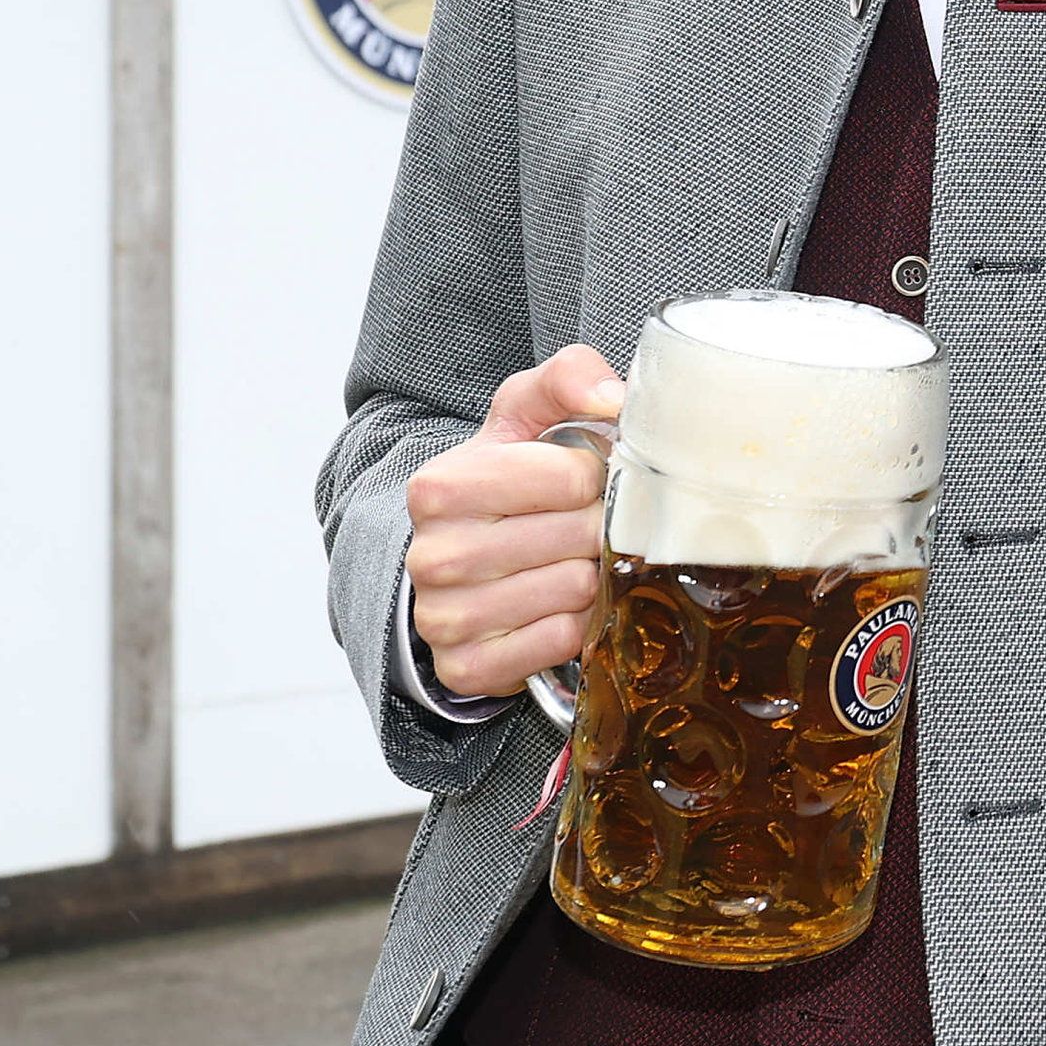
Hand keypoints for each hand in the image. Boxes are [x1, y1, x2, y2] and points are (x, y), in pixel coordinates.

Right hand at [404, 346, 622, 698]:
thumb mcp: (523, 415)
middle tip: (582, 524)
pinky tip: (556, 603)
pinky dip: (575, 623)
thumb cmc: (503, 479)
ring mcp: (445, 619)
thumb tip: (613, 399)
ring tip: (568, 559)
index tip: (581, 479)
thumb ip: (567, 377)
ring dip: (588, 575)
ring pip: (574, 590)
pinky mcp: (467, 668)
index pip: (571, 478)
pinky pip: (561, 642)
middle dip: (595, 526)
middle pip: (578, 536)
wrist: (458, 560)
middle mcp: (432, 556)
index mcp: (439, 487)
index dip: (593, 477)